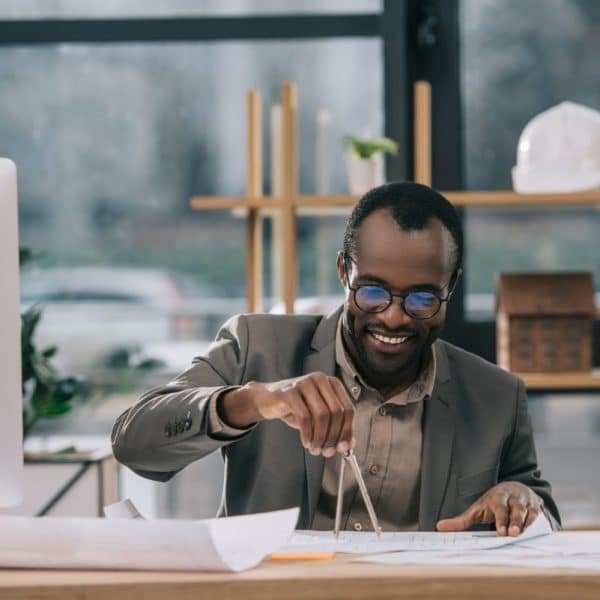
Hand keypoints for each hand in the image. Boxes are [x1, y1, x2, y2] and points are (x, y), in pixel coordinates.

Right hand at [218, 372, 354, 456]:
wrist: (267, 400)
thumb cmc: (295, 408)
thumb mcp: (318, 418)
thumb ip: (335, 429)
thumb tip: (349, 445)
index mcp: (332, 383)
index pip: (348, 409)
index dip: (347, 431)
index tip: (342, 448)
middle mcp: (320, 379)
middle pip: (337, 412)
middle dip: (333, 437)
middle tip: (326, 451)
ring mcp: (305, 383)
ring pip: (322, 415)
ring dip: (320, 437)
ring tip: (315, 448)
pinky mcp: (290, 391)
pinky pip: (305, 417)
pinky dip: (307, 434)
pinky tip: (306, 442)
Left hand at [436, 481, 542, 535]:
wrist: (515, 488)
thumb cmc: (493, 503)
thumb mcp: (477, 510)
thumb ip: (461, 520)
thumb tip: (439, 527)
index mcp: (497, 498)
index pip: (499, 507)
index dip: (500, 519)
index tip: (500, 532)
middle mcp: (513, 498)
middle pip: (515, 509)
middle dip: (515, 521)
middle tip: (513, 534)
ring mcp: (526, 503)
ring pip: (529, 512)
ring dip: (527, 524)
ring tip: (523, 535)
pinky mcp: (537, 508)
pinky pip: (540, 516)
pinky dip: (539, 524)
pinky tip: (537, 533)